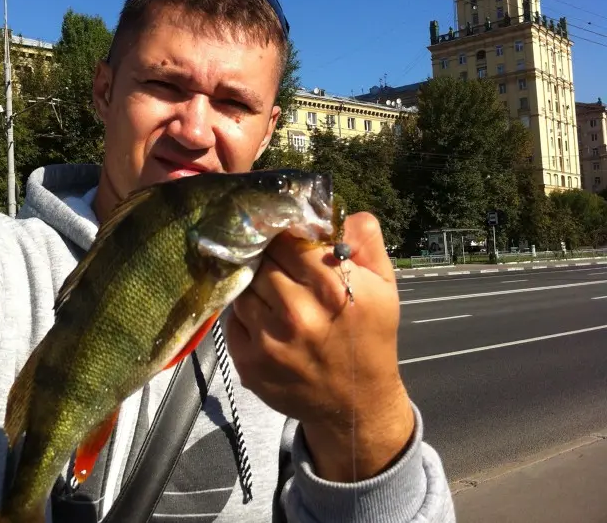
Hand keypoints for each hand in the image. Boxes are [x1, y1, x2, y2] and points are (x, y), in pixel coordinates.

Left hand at [225, 212, 414, 481]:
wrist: (355, 404)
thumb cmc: (370, 338)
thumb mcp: (384, 286)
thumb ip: (366, 241)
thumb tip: (339, 212)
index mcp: (333, 288)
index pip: (287, 241)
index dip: (286, 239)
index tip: (287, 242)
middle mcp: (297, 313)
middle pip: (262, 262)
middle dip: (270, 262)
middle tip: (280, 269)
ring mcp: (268, 340)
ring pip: (244, 288)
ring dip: (255, 288)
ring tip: (275, 297)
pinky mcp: (247, 362)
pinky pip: (232, 319)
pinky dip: (245, 316)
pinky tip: (266, 322)